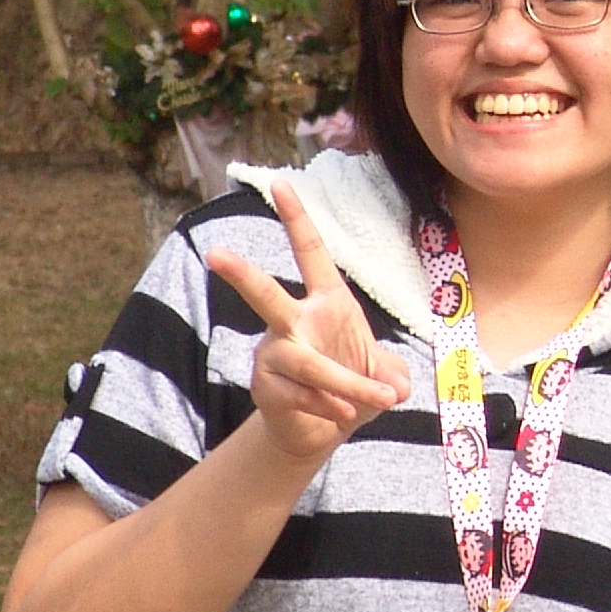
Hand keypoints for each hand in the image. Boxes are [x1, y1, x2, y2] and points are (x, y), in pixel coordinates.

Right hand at [205, 182, 408, 463]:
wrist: (324, 429)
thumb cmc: (354, 385)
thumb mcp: (386, 375)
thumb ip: (395, 374)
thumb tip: (396, 386)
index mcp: (326, 302)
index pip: (310, 253)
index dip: (296, 218)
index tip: (280, 182)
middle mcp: (293, 321)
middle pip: (265, 296)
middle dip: (241, 276)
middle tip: (214, 255)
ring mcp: (274, 353)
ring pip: (306, 363)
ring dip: (348, 384)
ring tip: (382, 399)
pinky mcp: (265, 385)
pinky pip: (301, 393)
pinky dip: (332, 406)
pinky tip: (343, 414)